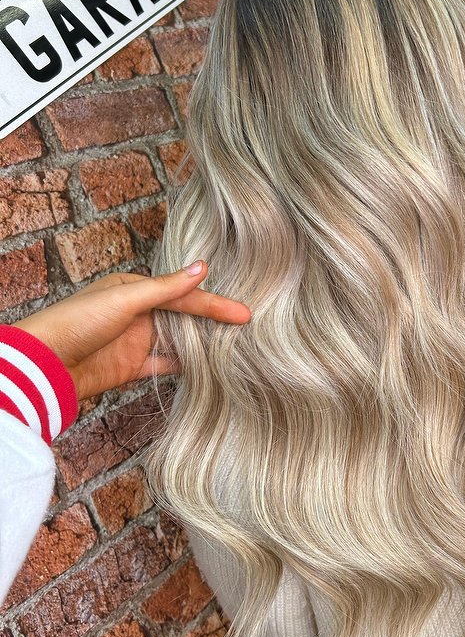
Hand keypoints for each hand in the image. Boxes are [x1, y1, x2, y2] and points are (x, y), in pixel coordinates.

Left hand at [14, 261, 250, 399]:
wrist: (45, 364)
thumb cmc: (78, 321)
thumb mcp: (125, 299)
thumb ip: (166, 288)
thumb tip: (203, 268)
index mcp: (135, 289)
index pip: (184, 295)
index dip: (214, 304)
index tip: (244, 313)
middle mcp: (138, 313)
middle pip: (184, 317)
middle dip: (213, 322)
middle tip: (248, 330)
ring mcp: (135, 341)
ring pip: (178, 342)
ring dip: (203, 344)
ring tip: (236, 348)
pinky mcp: (131, 368)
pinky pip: (165, 365)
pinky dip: (185, 367)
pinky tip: (208, 367)